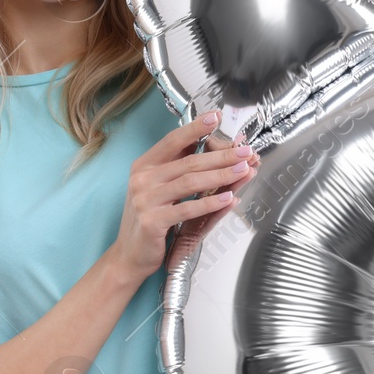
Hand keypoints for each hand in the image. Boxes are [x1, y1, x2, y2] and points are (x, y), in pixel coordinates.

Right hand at [108, 110, 260, 284]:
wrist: (130, 255)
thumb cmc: (150, 219)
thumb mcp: (158, 188)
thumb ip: (177, 168)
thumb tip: (209, 147)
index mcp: (144, 165)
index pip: (173, 141)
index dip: (195, 128)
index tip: (216, 117)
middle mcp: (142, 179)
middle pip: (188, 161)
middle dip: (221, 155)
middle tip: (244, 151)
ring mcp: (145, 200)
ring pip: (191, 182)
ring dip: (221, 175)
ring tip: (243, 170)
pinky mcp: (153, 221)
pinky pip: (188, 208)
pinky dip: (211, 202)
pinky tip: (229, 198)